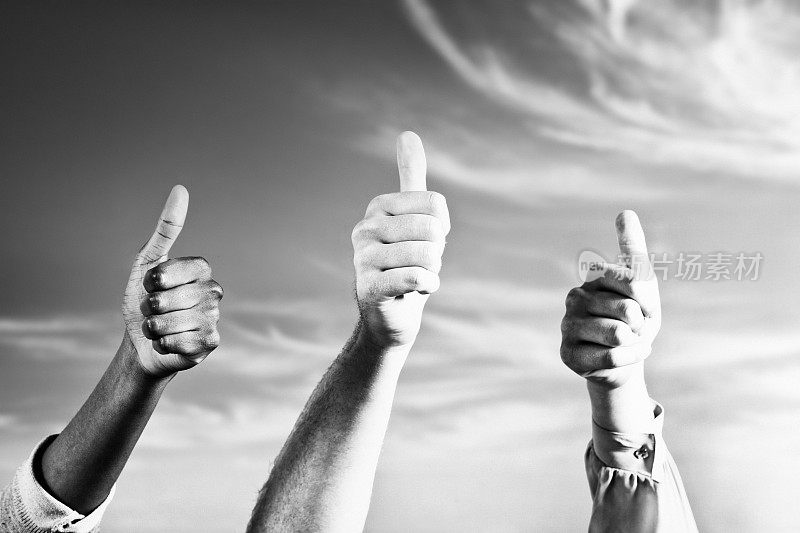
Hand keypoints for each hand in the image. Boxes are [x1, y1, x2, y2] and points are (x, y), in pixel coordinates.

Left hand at [122, 185, 222, 377]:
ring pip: (178, 321)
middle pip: (178, 297)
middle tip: (152, 309)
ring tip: (157, 327)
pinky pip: (183, 341)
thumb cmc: (142, 300)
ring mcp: (214, 317)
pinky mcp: (211, 342)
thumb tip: (181, 189)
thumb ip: (165, 229)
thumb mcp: (146, 262)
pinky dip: (165, 343)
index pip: (186, 267)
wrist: (140, 343)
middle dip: (152, 306)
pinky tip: (167, 343)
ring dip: (155, 326)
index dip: (162, 278)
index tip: (150, 284)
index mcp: (201, 270)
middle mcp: (213, 291)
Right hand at [352, 132, 450, 349]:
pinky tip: (415, 291)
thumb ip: (411, 178)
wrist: (393, 314)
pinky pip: (415, 278)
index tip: (426, 240)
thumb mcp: (412, 216)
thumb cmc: (407, 261)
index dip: (441, 227)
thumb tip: (407, 133)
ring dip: (432, 271)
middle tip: (418, 263)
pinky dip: (426, 286)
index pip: (435, 205)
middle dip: (436, 252)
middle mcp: (365, 228)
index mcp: (378, 207)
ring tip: (414, 277)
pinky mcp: (367, 288)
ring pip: (426, 255)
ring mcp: (362, 259)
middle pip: (432, 230)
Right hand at [560, 210, 660, 388]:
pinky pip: (612, 358)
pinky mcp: (568, 354)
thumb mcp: (644, 285)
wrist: (627, 356)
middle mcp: (574, 297)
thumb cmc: (637, 317)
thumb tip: (625, 211)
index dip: (649, 300)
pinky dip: (628, 360)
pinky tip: (622, 357)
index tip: (644, 306)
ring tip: (626, 343)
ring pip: (618, 335)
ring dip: (635, 344)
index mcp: (593, 276)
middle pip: (628, 311)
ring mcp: (567, 326)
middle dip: (641, 325)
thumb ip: (635, 250)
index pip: (634, 280)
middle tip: (633, 329)